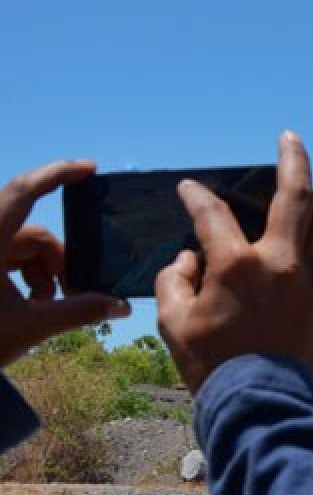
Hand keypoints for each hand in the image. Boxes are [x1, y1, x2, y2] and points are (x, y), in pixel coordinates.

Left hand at [0, 160, 130, 367]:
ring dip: (44, 273)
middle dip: (58, 262)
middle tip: (72, 292)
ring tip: (47, 304)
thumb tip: (119, 306)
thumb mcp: (30, 326)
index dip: (57, 174)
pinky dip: (27, 277)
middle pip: (34, 234)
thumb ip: (79, 312)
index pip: (24, 192)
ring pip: (22, 249)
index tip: (88, 169)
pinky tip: (31, 302)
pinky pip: (8, 259)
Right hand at [155, 131, 312, 392]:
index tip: (190, 191)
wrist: (262, 405)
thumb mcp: (173, 322)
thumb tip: (190, 259)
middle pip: (295, 193)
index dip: (197, 197)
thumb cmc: (212, 366)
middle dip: (293, 158)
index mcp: (237, 265)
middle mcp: (283, 263)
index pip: (212, 213)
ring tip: (308, 192)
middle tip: (289, 139)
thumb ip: (175, 280)